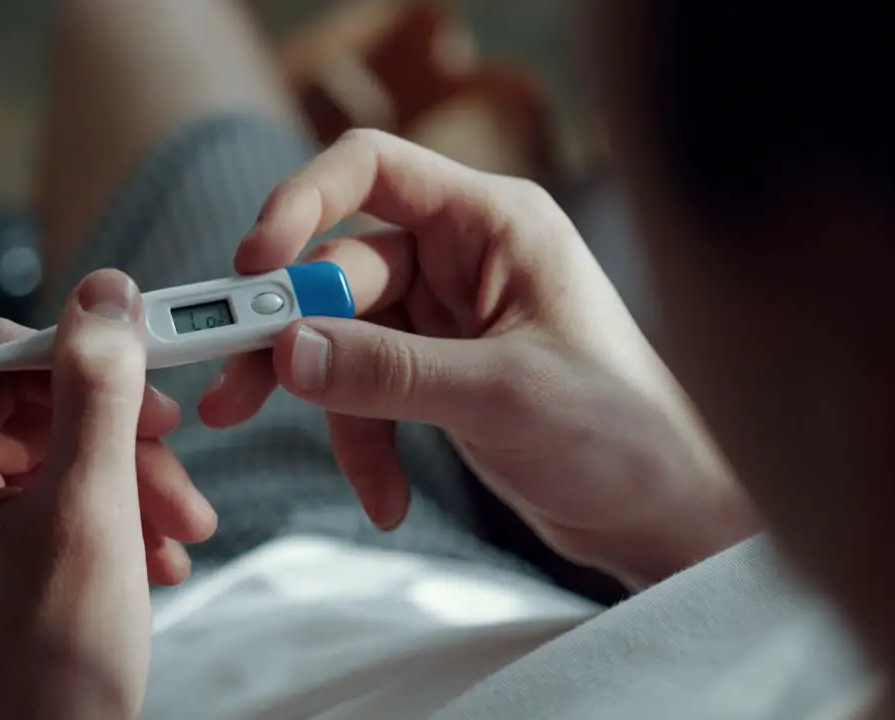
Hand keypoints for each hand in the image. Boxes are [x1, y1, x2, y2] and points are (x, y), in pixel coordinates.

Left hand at [0, 270, 215, 718]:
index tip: (159, 367)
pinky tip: (155, 556)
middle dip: (118, 443)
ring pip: (48, 458)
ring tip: (181, 533)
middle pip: (26, 411)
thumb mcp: (89, 512)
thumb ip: (99, 392)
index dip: (83, 356)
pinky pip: (44, 504)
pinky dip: (107, 520)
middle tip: (180, 475)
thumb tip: (107, 293)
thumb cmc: (50, 673)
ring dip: (126, 486)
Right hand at [199, 130, 759, 587]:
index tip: (253, 265)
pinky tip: (388, 499)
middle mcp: (462, 257)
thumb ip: (388, 371)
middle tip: (232, 393)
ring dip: (329, 408)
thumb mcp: (501, 394)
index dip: (300, 203)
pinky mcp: (435, 370)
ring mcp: (445, 316)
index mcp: (492, 223)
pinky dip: (365, 443)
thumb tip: (287, 352)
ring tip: (349, 476)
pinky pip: (364, 391)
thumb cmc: (621, 433)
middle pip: (338, 271)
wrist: (662, 513)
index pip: (371, 169)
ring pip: (341, 340)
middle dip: (289, 340)